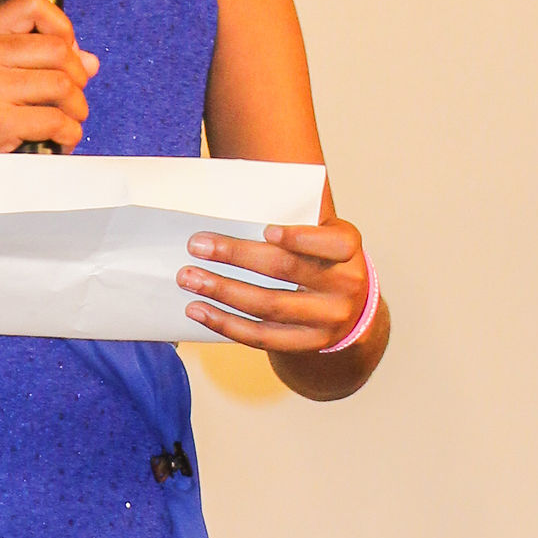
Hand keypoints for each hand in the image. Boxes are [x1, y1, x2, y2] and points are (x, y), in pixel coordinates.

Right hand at [0, 0, 96, 154]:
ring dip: (77, 109)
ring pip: (63, 84)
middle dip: (78, 77)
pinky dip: (69, 134)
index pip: (33, 4)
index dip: (63, 27)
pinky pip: (56, 120)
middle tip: (73, 99)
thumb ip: (38, 59)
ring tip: (68, 122)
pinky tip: (58, 141)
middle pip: (58, 48)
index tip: (67, 54)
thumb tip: (90, 61)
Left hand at [179, 218, 372, 353]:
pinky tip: (199, 310)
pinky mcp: (307, 343)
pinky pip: (261, 337)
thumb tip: (241, 194)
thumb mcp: (319, 231)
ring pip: (269, 306)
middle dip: (237, 256)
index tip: (266, 230)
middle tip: (198, 246)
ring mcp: (328, 320)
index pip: (331, 242)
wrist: (347, 306)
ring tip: (189, 278)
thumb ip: (293, 214)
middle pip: (286, 269)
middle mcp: (345, 285)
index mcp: (348, 248)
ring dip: (223, 291)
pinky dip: (226, 323)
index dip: (300, 237)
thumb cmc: (319, 256)